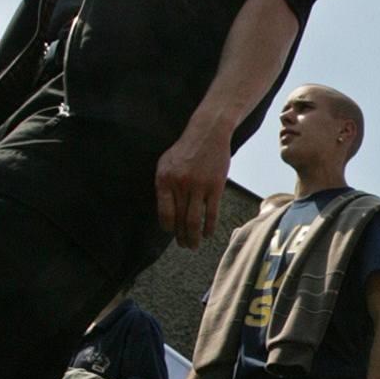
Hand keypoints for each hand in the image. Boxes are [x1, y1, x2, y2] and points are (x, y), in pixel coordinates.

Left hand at [155, 122, 231, 249]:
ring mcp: (198, 186)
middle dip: (181, 236)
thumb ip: (164, 186)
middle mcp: (180, 184)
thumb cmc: (186, 149)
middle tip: (184, 245)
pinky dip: (209, 227)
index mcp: (164, 179)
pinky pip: (211, 213)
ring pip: (194, 220)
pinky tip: (208, 234)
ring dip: (193, 236)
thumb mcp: (166, 163)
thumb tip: (165, 211)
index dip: (168, 227)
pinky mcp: (215, 187)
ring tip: (194, 245)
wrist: (207, 133)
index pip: (164, 212)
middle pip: (180, 219)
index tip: (171, 233)